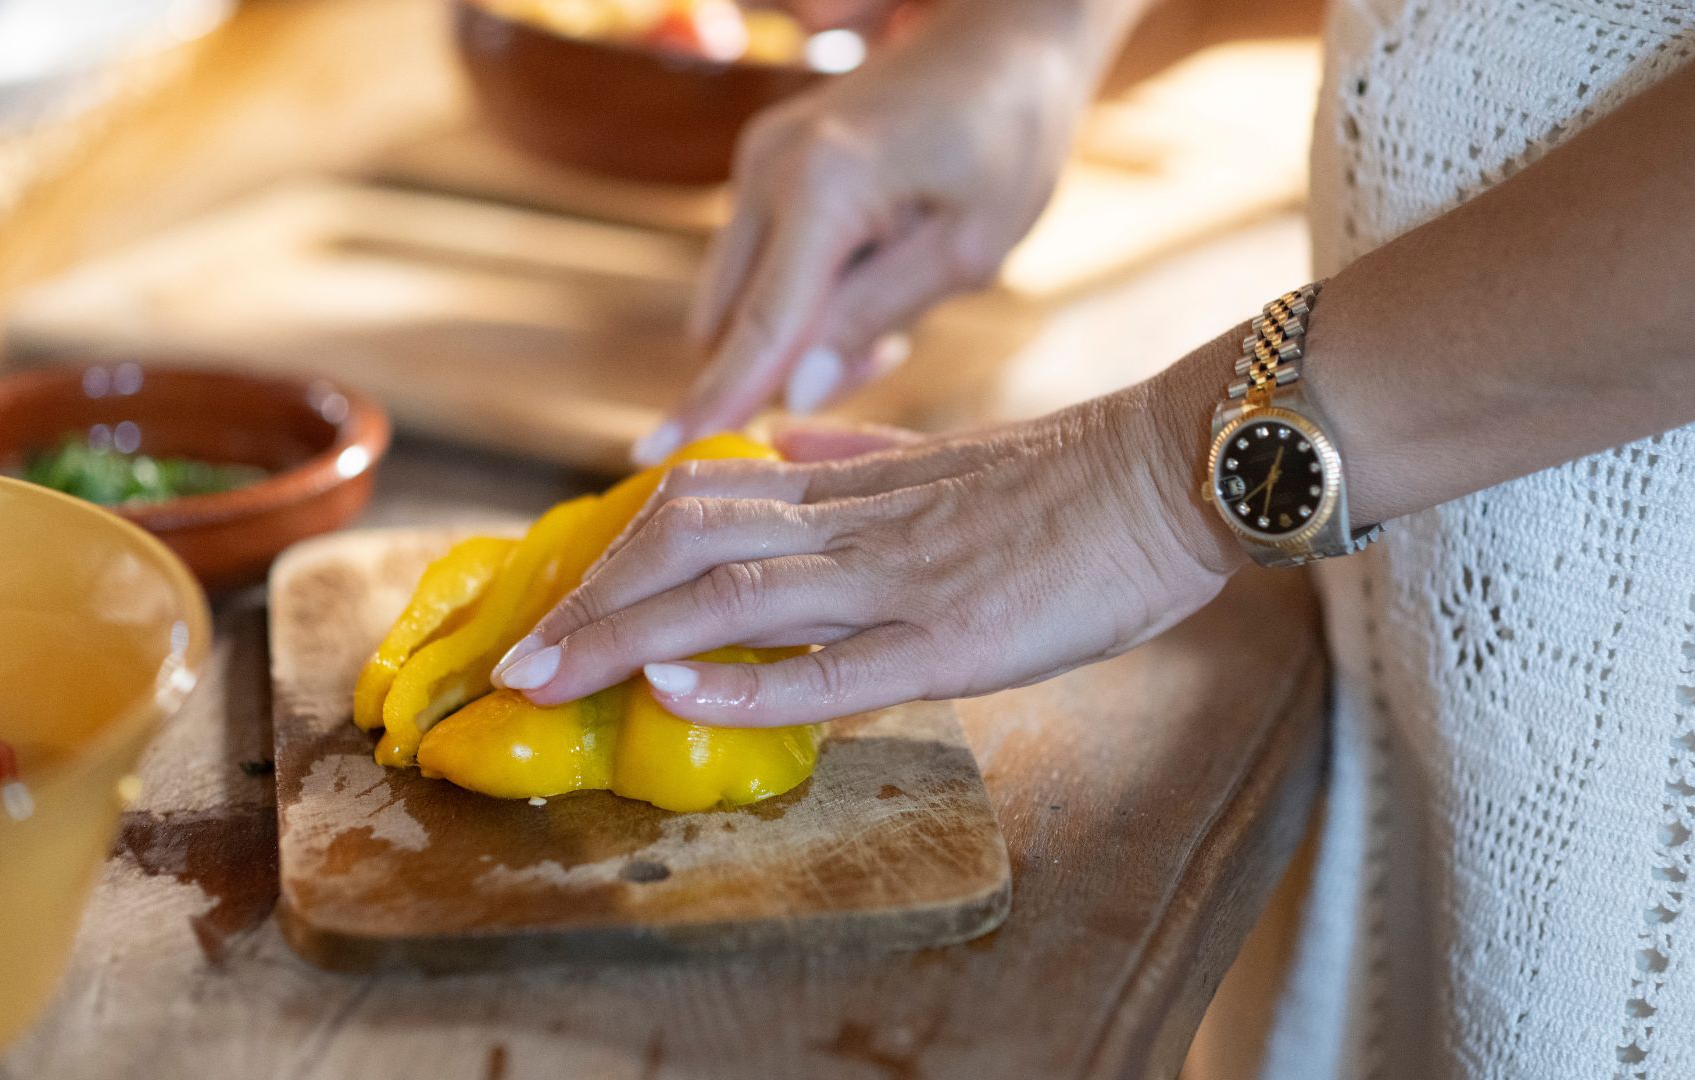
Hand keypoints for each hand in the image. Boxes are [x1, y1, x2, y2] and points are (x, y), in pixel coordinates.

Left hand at [499, 362, 1244, 727]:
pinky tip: (678, 687)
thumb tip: (785, 440)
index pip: (698, 504)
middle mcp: (857, 526)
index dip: (615, 550)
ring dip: (627, 637)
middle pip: (686, 543)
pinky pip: (832, 665)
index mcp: (853, 486)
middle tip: (516, 659)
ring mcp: (901, 580)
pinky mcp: (954, 638)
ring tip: (549, 678)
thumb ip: (860, 452)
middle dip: (591, 601)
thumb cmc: (1076, 477)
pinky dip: (746, 679)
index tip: (556, 598)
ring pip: (735, 597)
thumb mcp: (949, 454)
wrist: (1178, 470)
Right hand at [633, 1, 1105, 463]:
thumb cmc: (1008, 137)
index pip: (758, 326)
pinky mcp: (765, 166)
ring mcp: (758, 161)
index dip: (710, 403)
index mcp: (824, 185)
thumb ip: (871, 318)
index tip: (652, 457)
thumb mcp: (967, 248)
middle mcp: (768, 168)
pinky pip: (759, 264)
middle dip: (785, 371)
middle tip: (885, 355)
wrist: (1005, 34)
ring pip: (741, 298)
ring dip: (797, 334)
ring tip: (893, 310)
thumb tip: (789, 393)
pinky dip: (801, 295)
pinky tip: (875, 272)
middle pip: (732, 322)